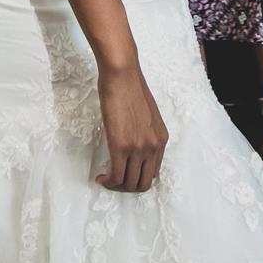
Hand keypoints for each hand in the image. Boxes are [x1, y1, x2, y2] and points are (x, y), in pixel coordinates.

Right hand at [96, 64, 168, 191]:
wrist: (122, 75)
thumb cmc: (130, 88)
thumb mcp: (146, 115)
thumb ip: (145, 133)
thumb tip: (134, 144)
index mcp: (161, 139)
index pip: (153, 172)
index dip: (137, 178)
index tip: (124, 174)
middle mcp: (154, 147)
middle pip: (143, 183)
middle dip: (127, 187)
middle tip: (113, 181)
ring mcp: (139, 148)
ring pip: (129, 183)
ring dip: (116, 186)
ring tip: (105, 179)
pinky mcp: (121, 146)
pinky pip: (116, 176)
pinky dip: (107, 182)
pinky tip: (100, 177)